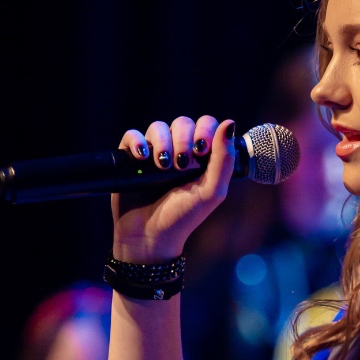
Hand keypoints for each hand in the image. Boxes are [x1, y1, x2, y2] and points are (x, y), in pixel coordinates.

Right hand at [111, 115, 235, 261]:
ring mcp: (154, 154)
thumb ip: (224, 159)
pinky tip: (142, 157)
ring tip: (162, 166)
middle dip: (183, 140)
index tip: (202, 150)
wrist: (149, 236)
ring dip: (162, 142)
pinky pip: (132, 136)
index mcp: (201, 157)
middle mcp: (178, 151)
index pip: (206, 124)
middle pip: (182, 123)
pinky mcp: (131, 158)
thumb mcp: (211, 191)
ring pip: (158, 127)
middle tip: (182, 164)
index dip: (204, 130)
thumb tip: (229, 123)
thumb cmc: (183, 217)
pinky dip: (137, 142)